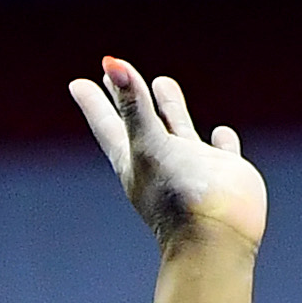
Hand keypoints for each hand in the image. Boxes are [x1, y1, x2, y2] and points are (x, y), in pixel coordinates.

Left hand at [69, 57, 265, 254]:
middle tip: (114, 74)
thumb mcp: (148, 145)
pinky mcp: (224, 175)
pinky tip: (221, 133)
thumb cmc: (177, 196)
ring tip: (164, 83)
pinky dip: (221, 140)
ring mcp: (192, 167)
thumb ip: (133, 106)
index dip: (93, 102)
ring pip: (178, 129)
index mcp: (134, 159)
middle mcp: (161, 162)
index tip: (78, 82)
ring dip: (170, 107)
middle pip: (138, 122)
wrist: (216, 239)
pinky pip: (221, 151)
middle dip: (127, 98)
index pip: (108, 123)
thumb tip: (112, 63)